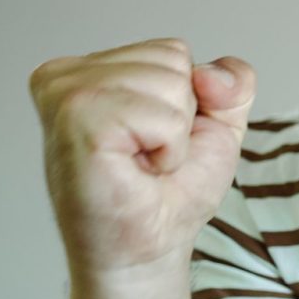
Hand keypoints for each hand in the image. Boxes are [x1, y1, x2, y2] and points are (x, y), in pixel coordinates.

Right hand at [29, 38, 255, 282]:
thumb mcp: (216, 124)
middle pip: (173, 60)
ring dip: (173, 136)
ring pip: (170, 83)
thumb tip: (209, 73)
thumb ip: (230, 83)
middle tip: (146, 156)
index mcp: (87, 69)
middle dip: (180, 116)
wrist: (148, 248)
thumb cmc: (169, 191)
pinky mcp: (78, 120)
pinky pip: (163, 115)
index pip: (172, 50)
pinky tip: (134, 169)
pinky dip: (167, 149)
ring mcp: (67, 94)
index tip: (153, 140)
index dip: (187, 103)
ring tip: (139, 163)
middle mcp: (67, 75)